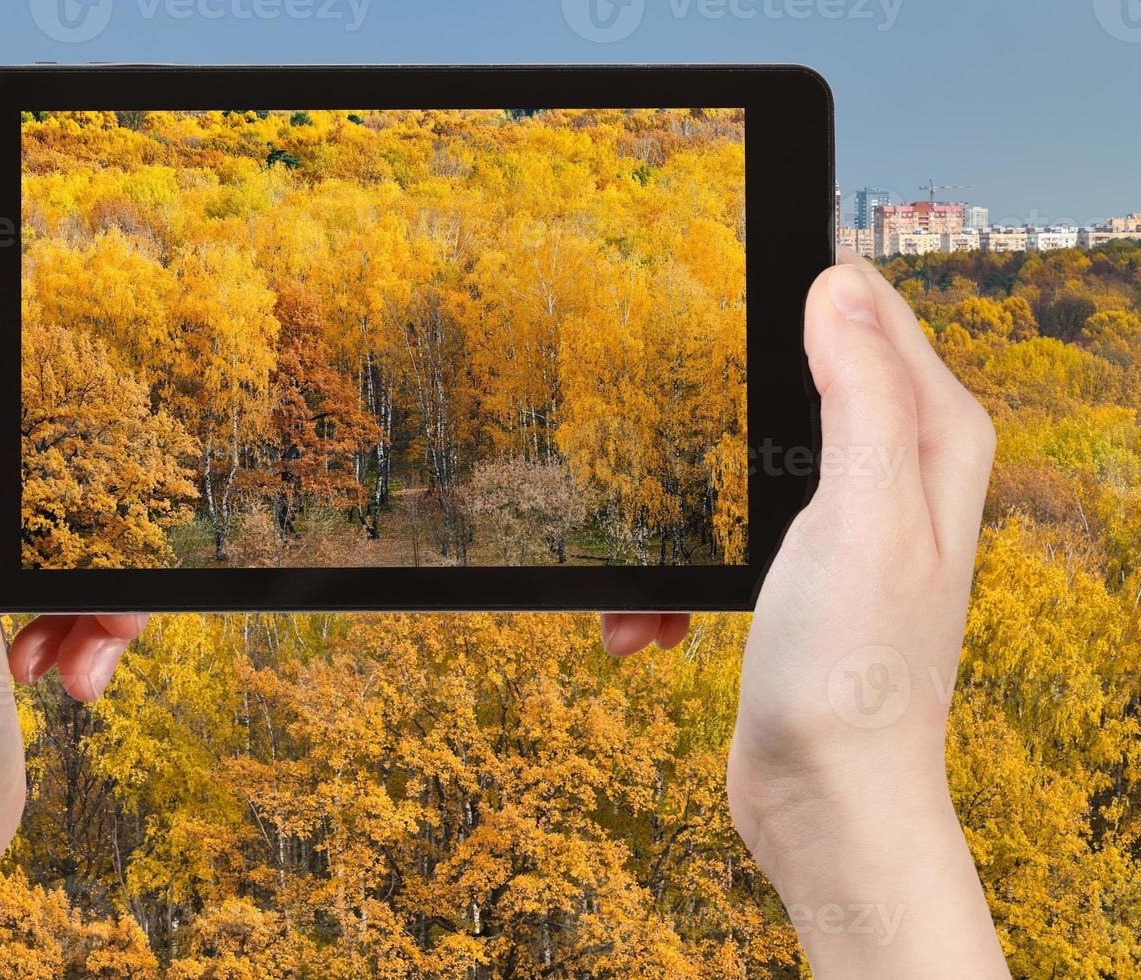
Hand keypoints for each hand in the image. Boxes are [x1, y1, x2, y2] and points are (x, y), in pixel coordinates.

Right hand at [602, 251, 1007, 976]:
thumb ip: (861, 391)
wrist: (825, 801)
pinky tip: (647, 621)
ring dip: (683, 511)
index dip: (808, 288)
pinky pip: (715, 545)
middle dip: (719, 410)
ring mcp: (842, 532)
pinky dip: (673, 580)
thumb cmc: (851, 670)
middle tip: (661, 415)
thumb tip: (838, 284)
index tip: (726, 270)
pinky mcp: (792, 582)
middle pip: (793, 388)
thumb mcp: (859, 510)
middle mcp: (896, 479)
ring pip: (736, 471)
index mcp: (930, 443)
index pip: (874, 316)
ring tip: (651, 564)